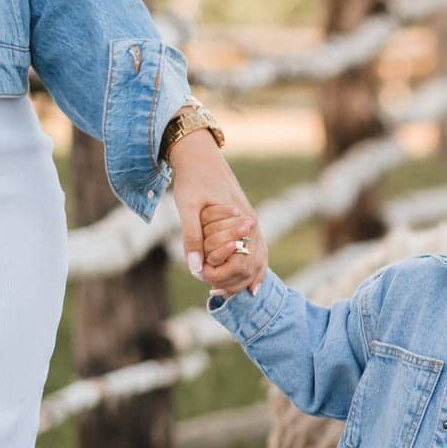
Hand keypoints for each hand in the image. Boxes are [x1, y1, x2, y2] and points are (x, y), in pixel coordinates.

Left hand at [170, 125, 267, 294]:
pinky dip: (256, 270)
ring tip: (226, 291)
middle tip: (214, 290)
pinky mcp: (249, 223)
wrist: (201, 157)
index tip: (204, 278)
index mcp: (242, 221)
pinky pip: (260, 252)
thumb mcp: (186, 207)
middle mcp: (253, 225)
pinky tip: (250, 285)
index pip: (241, 262)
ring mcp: (254, 224)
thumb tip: (195, 268)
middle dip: (234, 281)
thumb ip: (192, 237)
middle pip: (253, 266)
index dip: (223, 274)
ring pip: (260, 261)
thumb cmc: (192, 180)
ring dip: (245, 279)